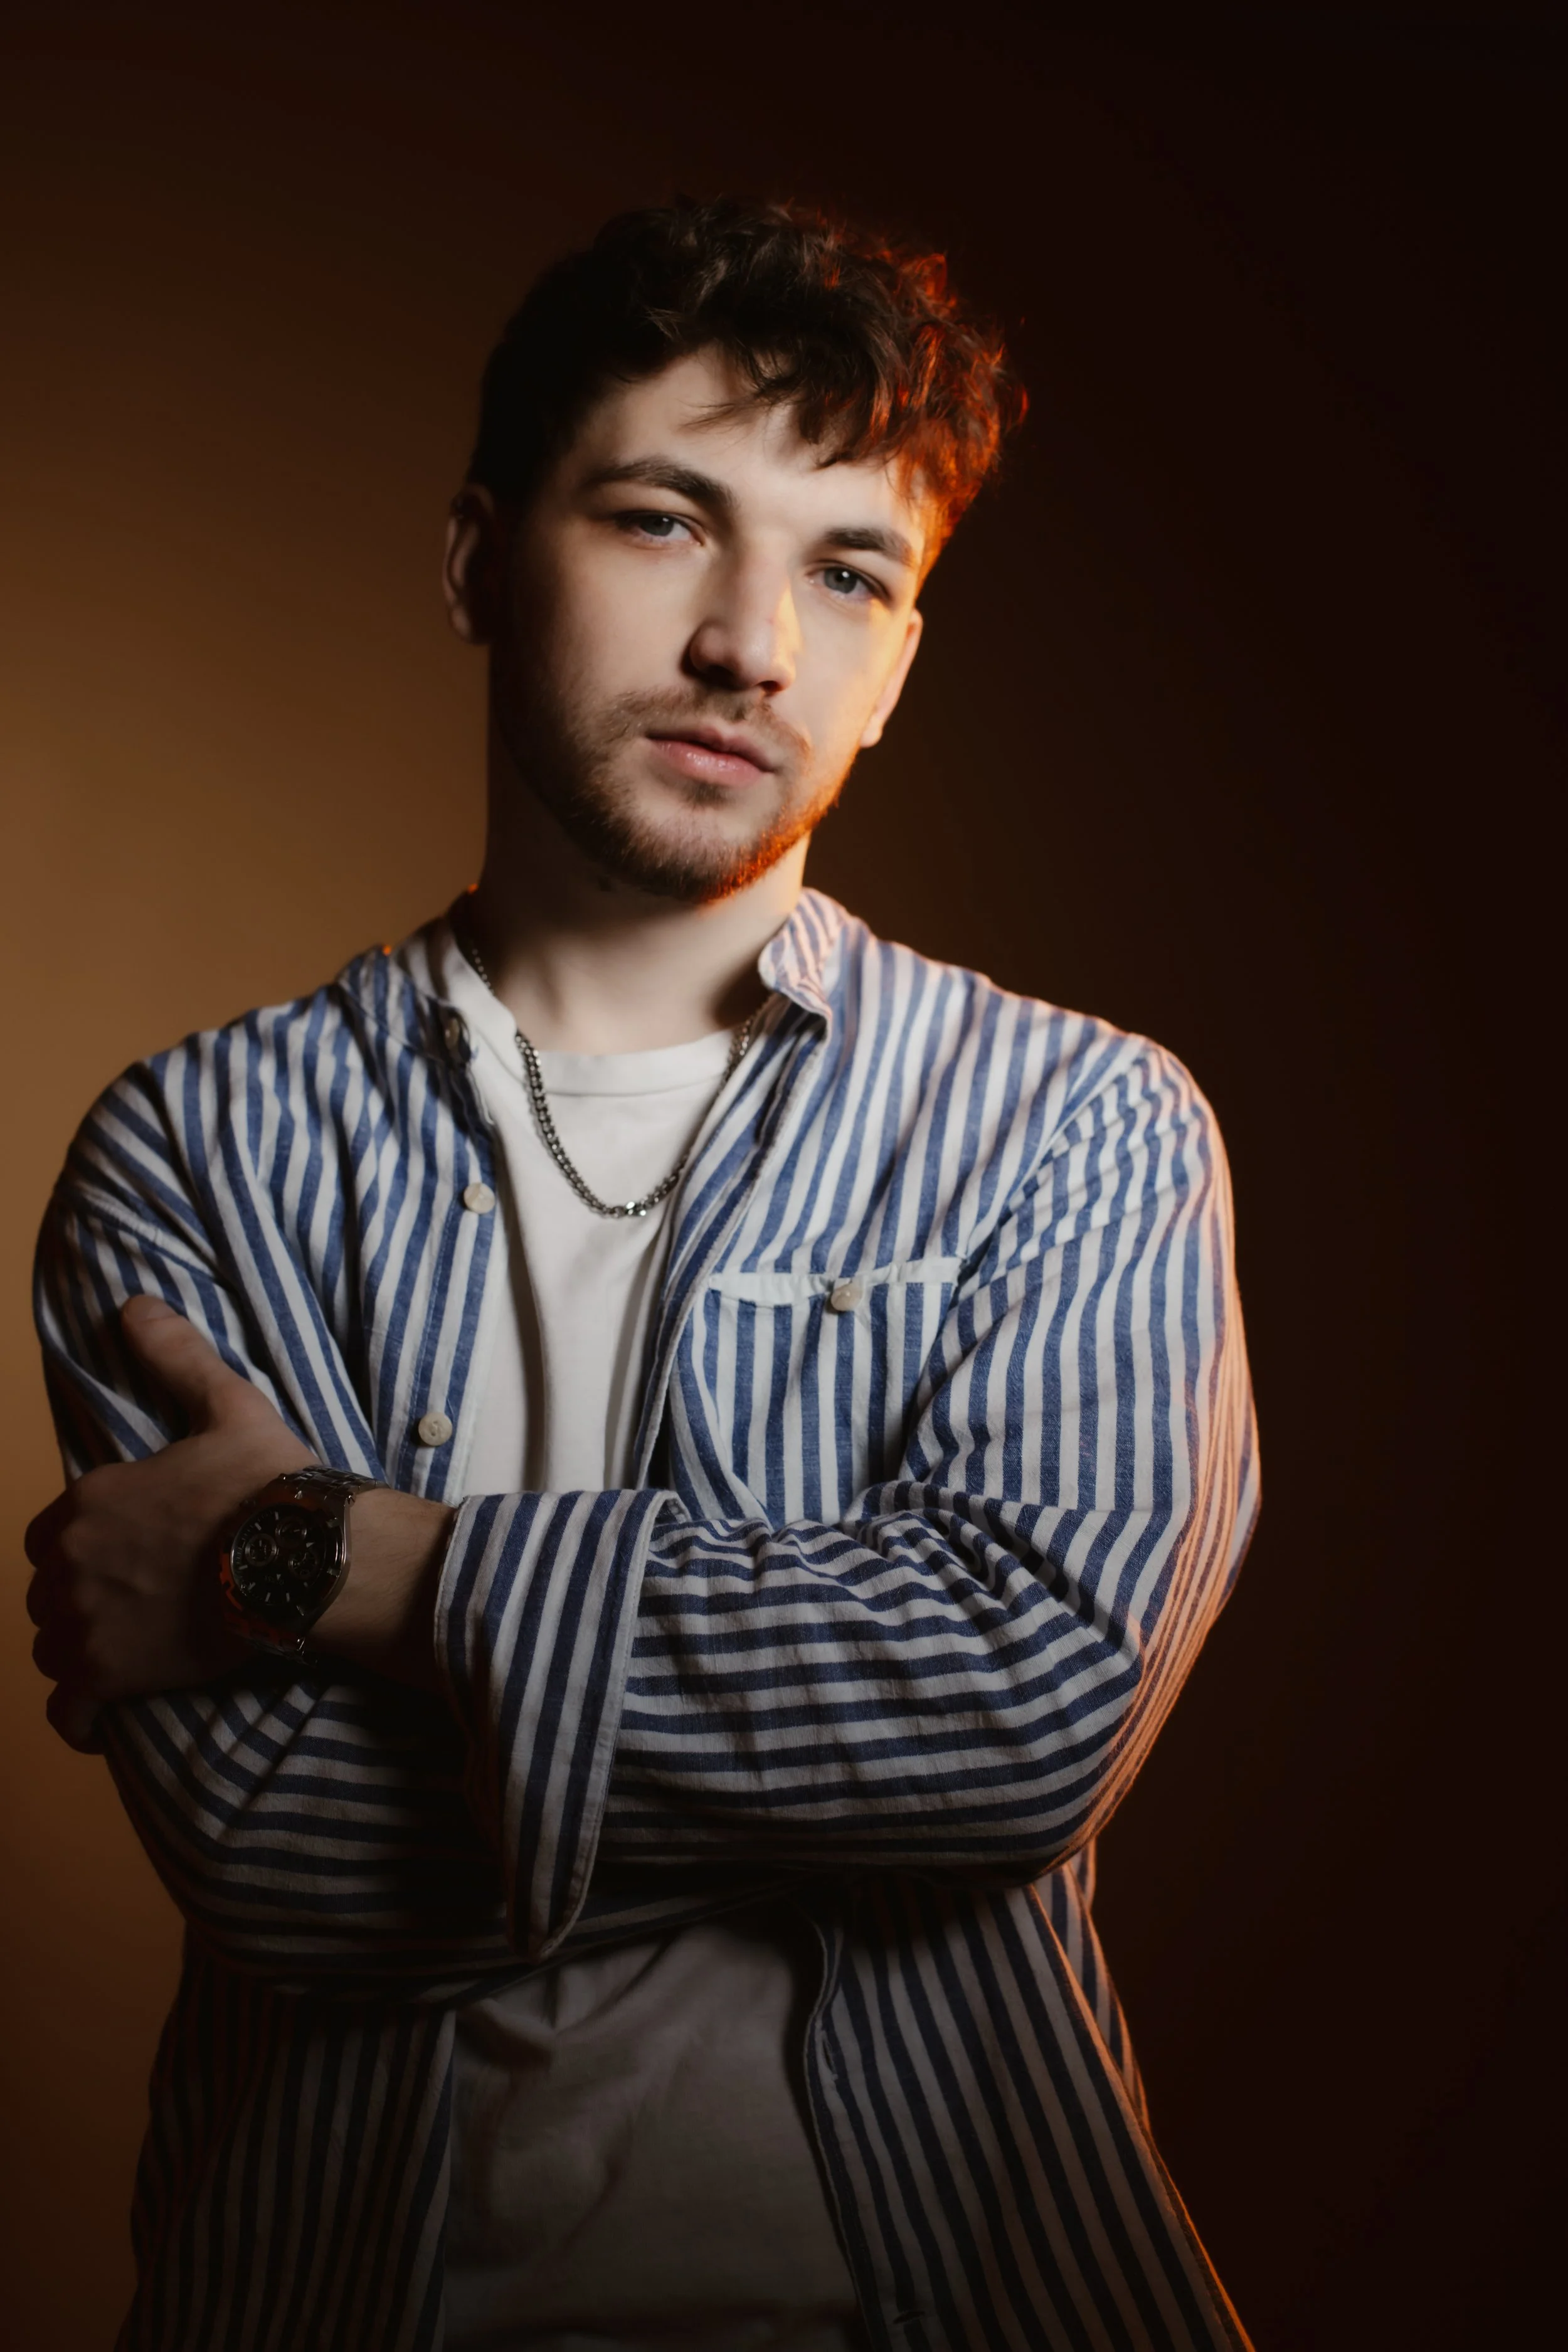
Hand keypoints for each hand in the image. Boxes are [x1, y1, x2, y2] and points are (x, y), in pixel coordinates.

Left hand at [25, 1296, 314, 1750]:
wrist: (303, 1562)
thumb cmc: (269, 1484)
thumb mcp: (227, 1404)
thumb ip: (175, 1357)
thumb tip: (134, 1304)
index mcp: (89, 1501)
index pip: (50, 1532)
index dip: (80, 1542)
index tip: (122, 1550)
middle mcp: (71, 1564)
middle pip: (49, 1591)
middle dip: (79, 1595)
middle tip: (134, 1599)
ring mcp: (86, 1625)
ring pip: (52, 1647)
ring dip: (76, 1649)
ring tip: (119, 1651)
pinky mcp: (111, 1677)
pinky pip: (68, 1710)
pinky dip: (76, 1717)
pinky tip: (92, 1718)